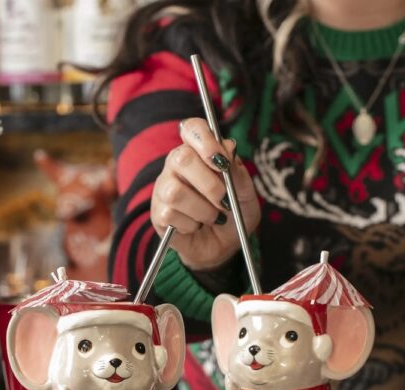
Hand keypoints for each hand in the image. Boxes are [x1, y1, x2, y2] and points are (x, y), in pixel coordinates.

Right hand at [151, 118, 260, 270]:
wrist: (226, 246)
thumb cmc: (235, 213)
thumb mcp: (246, 193)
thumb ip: (237, 172)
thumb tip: (228, 147)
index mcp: (199, 152)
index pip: (192, 129)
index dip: (205, 140)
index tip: (222, 161)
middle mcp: (177, 166)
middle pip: (182, 158)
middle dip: (210, 184)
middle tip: (225, 201)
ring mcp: (164, 188)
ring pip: (175, 191)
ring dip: (202, 210)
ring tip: (213, 217)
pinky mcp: (158, 213)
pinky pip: (170, 215)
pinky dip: (191, 225)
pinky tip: (196, 226)